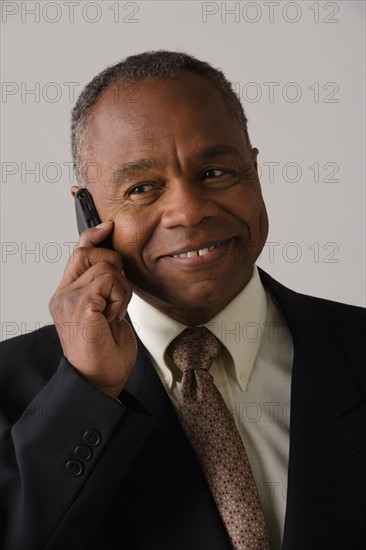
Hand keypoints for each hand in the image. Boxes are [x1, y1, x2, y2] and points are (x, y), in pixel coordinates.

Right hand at [49, 221, 136, 398]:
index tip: (108, 226)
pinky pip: (108, 280)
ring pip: (104, 265)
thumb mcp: (108, 311)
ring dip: (121, 288)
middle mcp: (63, 294)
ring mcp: (68, 299)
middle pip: (89, 252)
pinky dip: (120, 297)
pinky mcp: (79, 305)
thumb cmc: (106, 350)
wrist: (102, 379)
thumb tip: (116, 263)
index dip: (93, 235)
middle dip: (115, 266)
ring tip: (115, 311)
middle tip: (118, 295)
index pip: (77, 253)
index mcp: (68, 294)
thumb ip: (105, 287)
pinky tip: (114, 316)